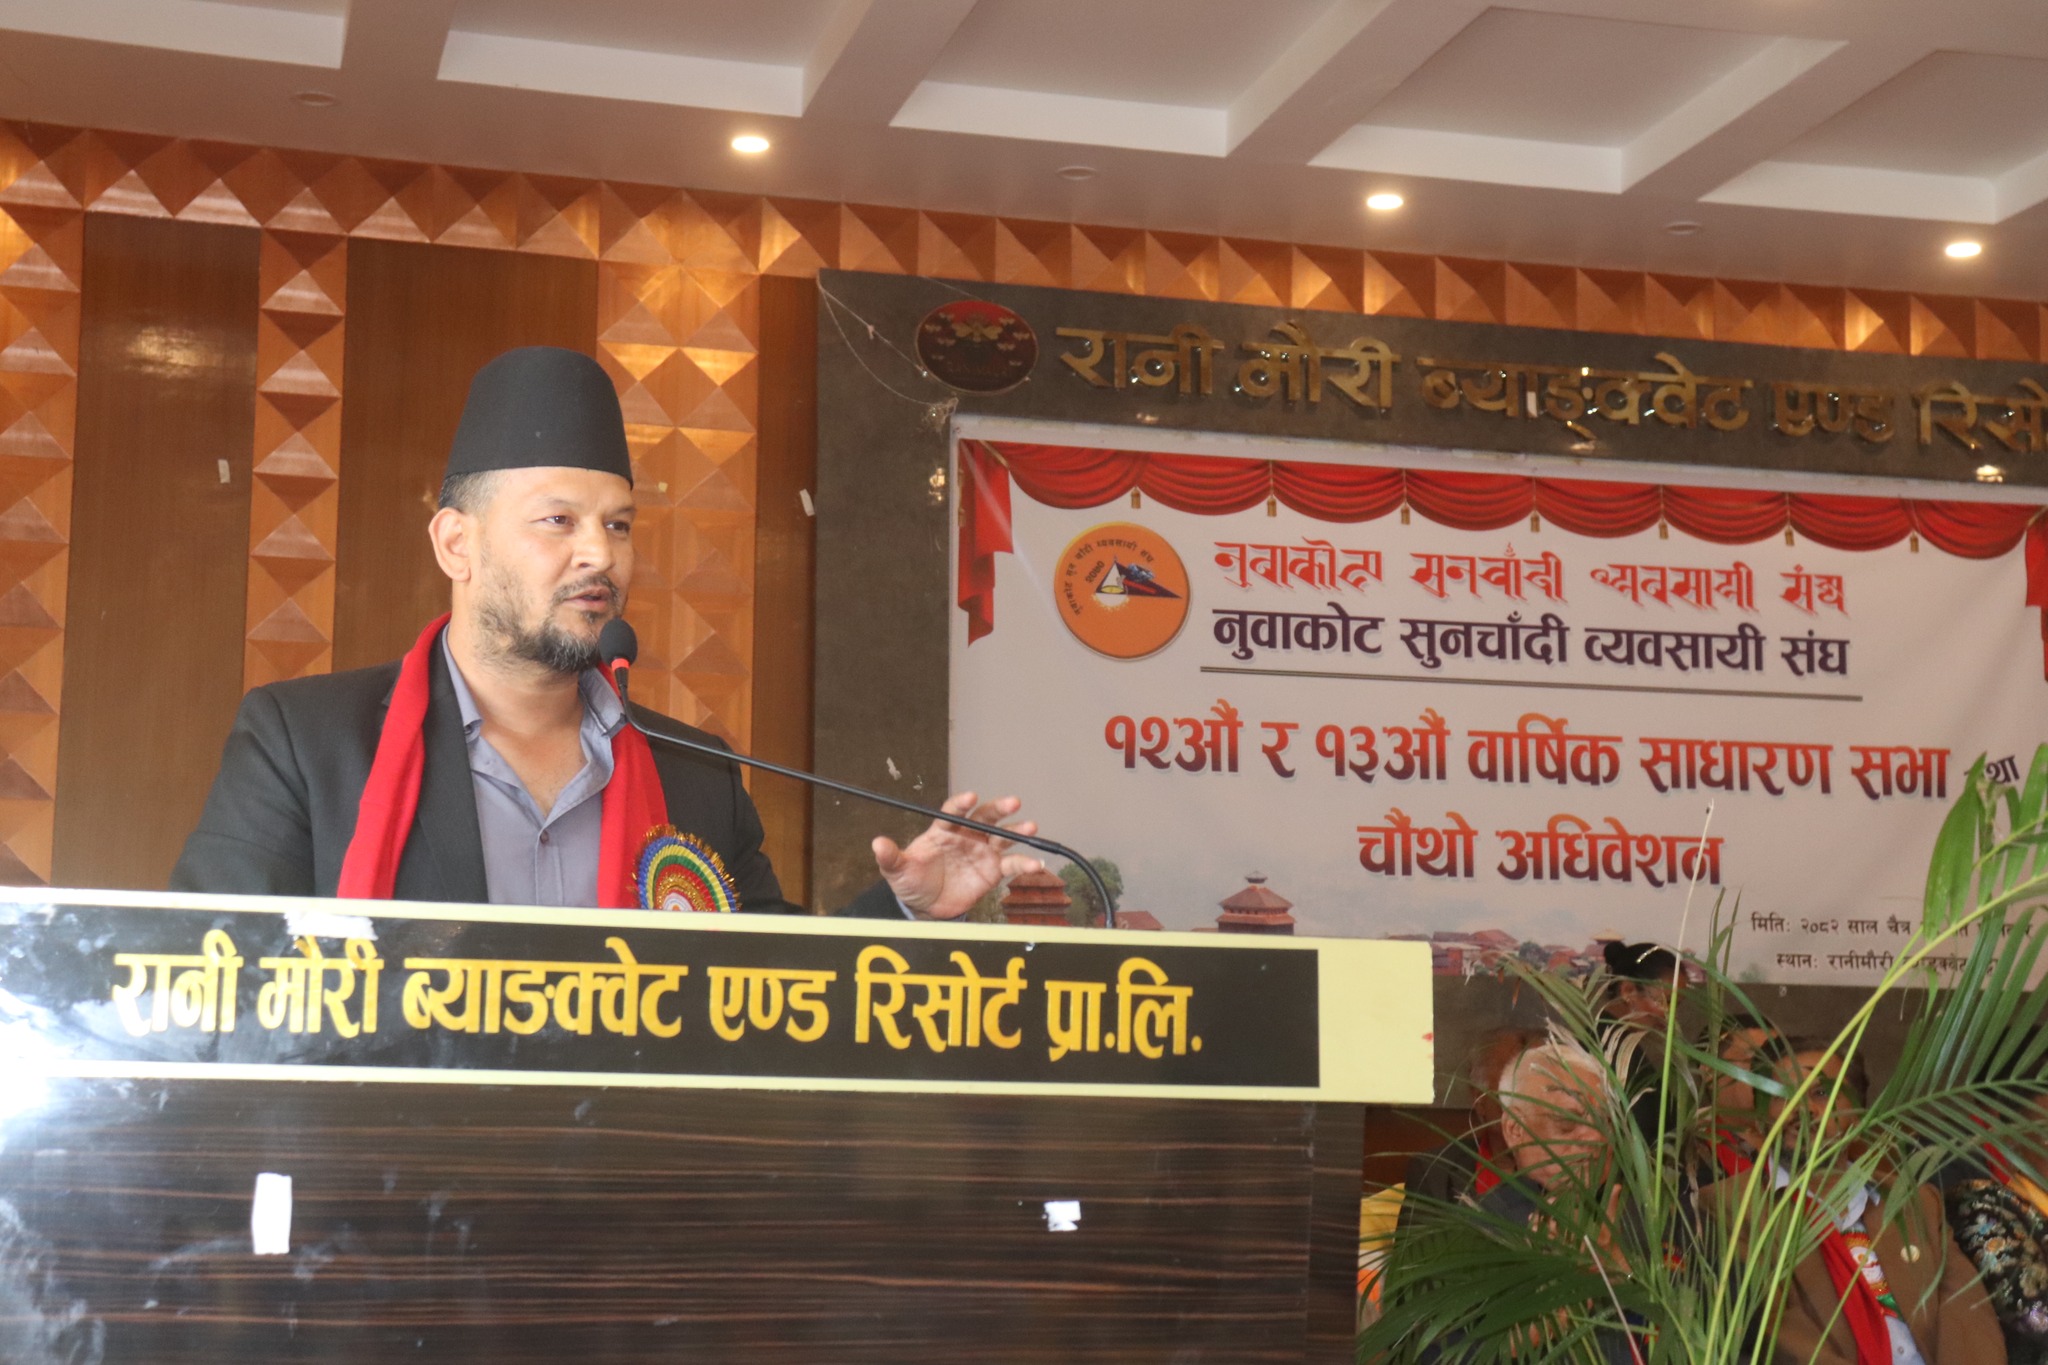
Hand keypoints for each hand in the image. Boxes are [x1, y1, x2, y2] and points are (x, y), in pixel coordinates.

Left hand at [872, 791, 1040, 919]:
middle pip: (984, 818)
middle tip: (1013, 803)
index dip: (962, 804)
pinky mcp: (992, 871)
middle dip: (998, 809)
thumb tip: (876, 843)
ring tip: (1030, 827)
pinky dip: (1023, 863)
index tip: (970, 797)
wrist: (925, 908)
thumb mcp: (897, 870)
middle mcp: (966, 836)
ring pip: (1002, 836)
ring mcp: (981, 852)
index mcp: (943, 830)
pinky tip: (1034, 864)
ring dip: (1016, 830)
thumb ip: (891, 857)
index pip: (953, 813)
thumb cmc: (911, 882)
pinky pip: (1010, 864)